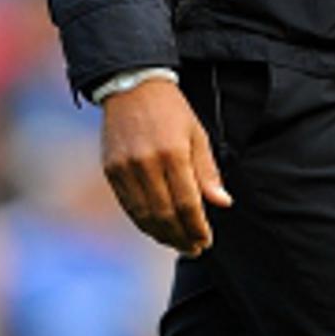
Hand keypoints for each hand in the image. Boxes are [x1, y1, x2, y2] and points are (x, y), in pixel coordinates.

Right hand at [100, 79, 232, 255]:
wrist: (131, 85)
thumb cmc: (171, 111)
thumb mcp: (197, 135)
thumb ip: (207, 172)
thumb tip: (223, 203)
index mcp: (173, 153)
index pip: (187, 203)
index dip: (197, 227)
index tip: (206, 241)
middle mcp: (146, 163)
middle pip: (164, 213)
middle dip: (181, 237)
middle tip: (194, 250)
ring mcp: (125, 168)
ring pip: (144, 214)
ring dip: (161, 235)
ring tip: (177, 245)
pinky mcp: (110, 170)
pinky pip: (128, 205)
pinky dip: (143, 222)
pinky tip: (156, 230)